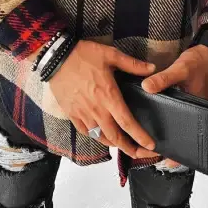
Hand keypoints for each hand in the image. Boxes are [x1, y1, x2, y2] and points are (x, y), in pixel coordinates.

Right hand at [48, 39, 159, 158]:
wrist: (56, 57)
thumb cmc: (84, 55)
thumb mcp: (111, 55)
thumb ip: (132, 64)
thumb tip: (152, 68)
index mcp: (109, 96)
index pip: (127, 123)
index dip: (140, 136)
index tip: (150, 145)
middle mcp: (96, 109)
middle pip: (114, 137)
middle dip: (129, 148)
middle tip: (139, 152)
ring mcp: (82, 113)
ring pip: (100, 137)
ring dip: (113, 144)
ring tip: (122, 145)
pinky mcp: (71, 114)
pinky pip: (85, 132)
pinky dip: (95, 137)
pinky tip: (100, 135)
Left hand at [141, 44, 207, 166]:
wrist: (207, 53)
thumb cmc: (199, 63)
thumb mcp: (181, 69)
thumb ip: (164, 79)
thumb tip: (146, 88)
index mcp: (198, 111)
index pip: (189, 136)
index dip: (179, 151)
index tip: (165, 160)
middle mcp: (193, 113)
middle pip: (181, 133)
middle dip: (168, 143)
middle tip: (149, 151)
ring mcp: (188, 107)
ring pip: (175, 124)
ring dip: (164, 130)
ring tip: (145, 137)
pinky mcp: (182, 101)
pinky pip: (172, 113)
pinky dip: (163, 116)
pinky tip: (149, 116)